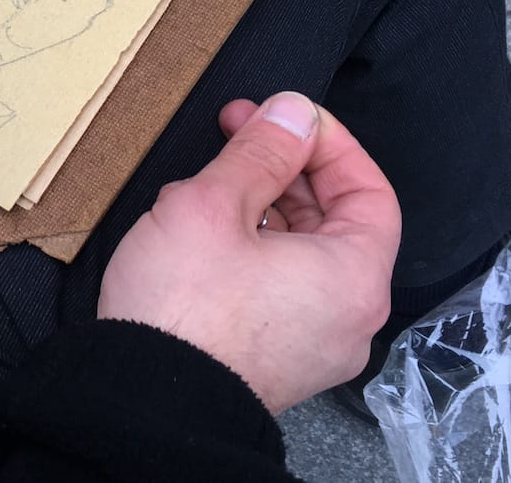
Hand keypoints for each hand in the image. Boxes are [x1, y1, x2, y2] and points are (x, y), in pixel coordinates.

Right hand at [97, 92, 400, 413]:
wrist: (142, 399)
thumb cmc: (180, 308)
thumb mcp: (214, 204)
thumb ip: (260, 151)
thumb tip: (293, 111)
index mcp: (351, 277)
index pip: (369, 190)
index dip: (326, 142)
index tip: (282, 115)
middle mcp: (345, 316)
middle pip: (334, 220)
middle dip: (284, 168)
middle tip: (237, 130)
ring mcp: (310, 343)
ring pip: (300, 252)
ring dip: (260, 205)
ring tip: (204, 184)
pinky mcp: (272, 356)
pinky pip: (278, 286)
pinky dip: (249, 248)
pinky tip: (198, 233)